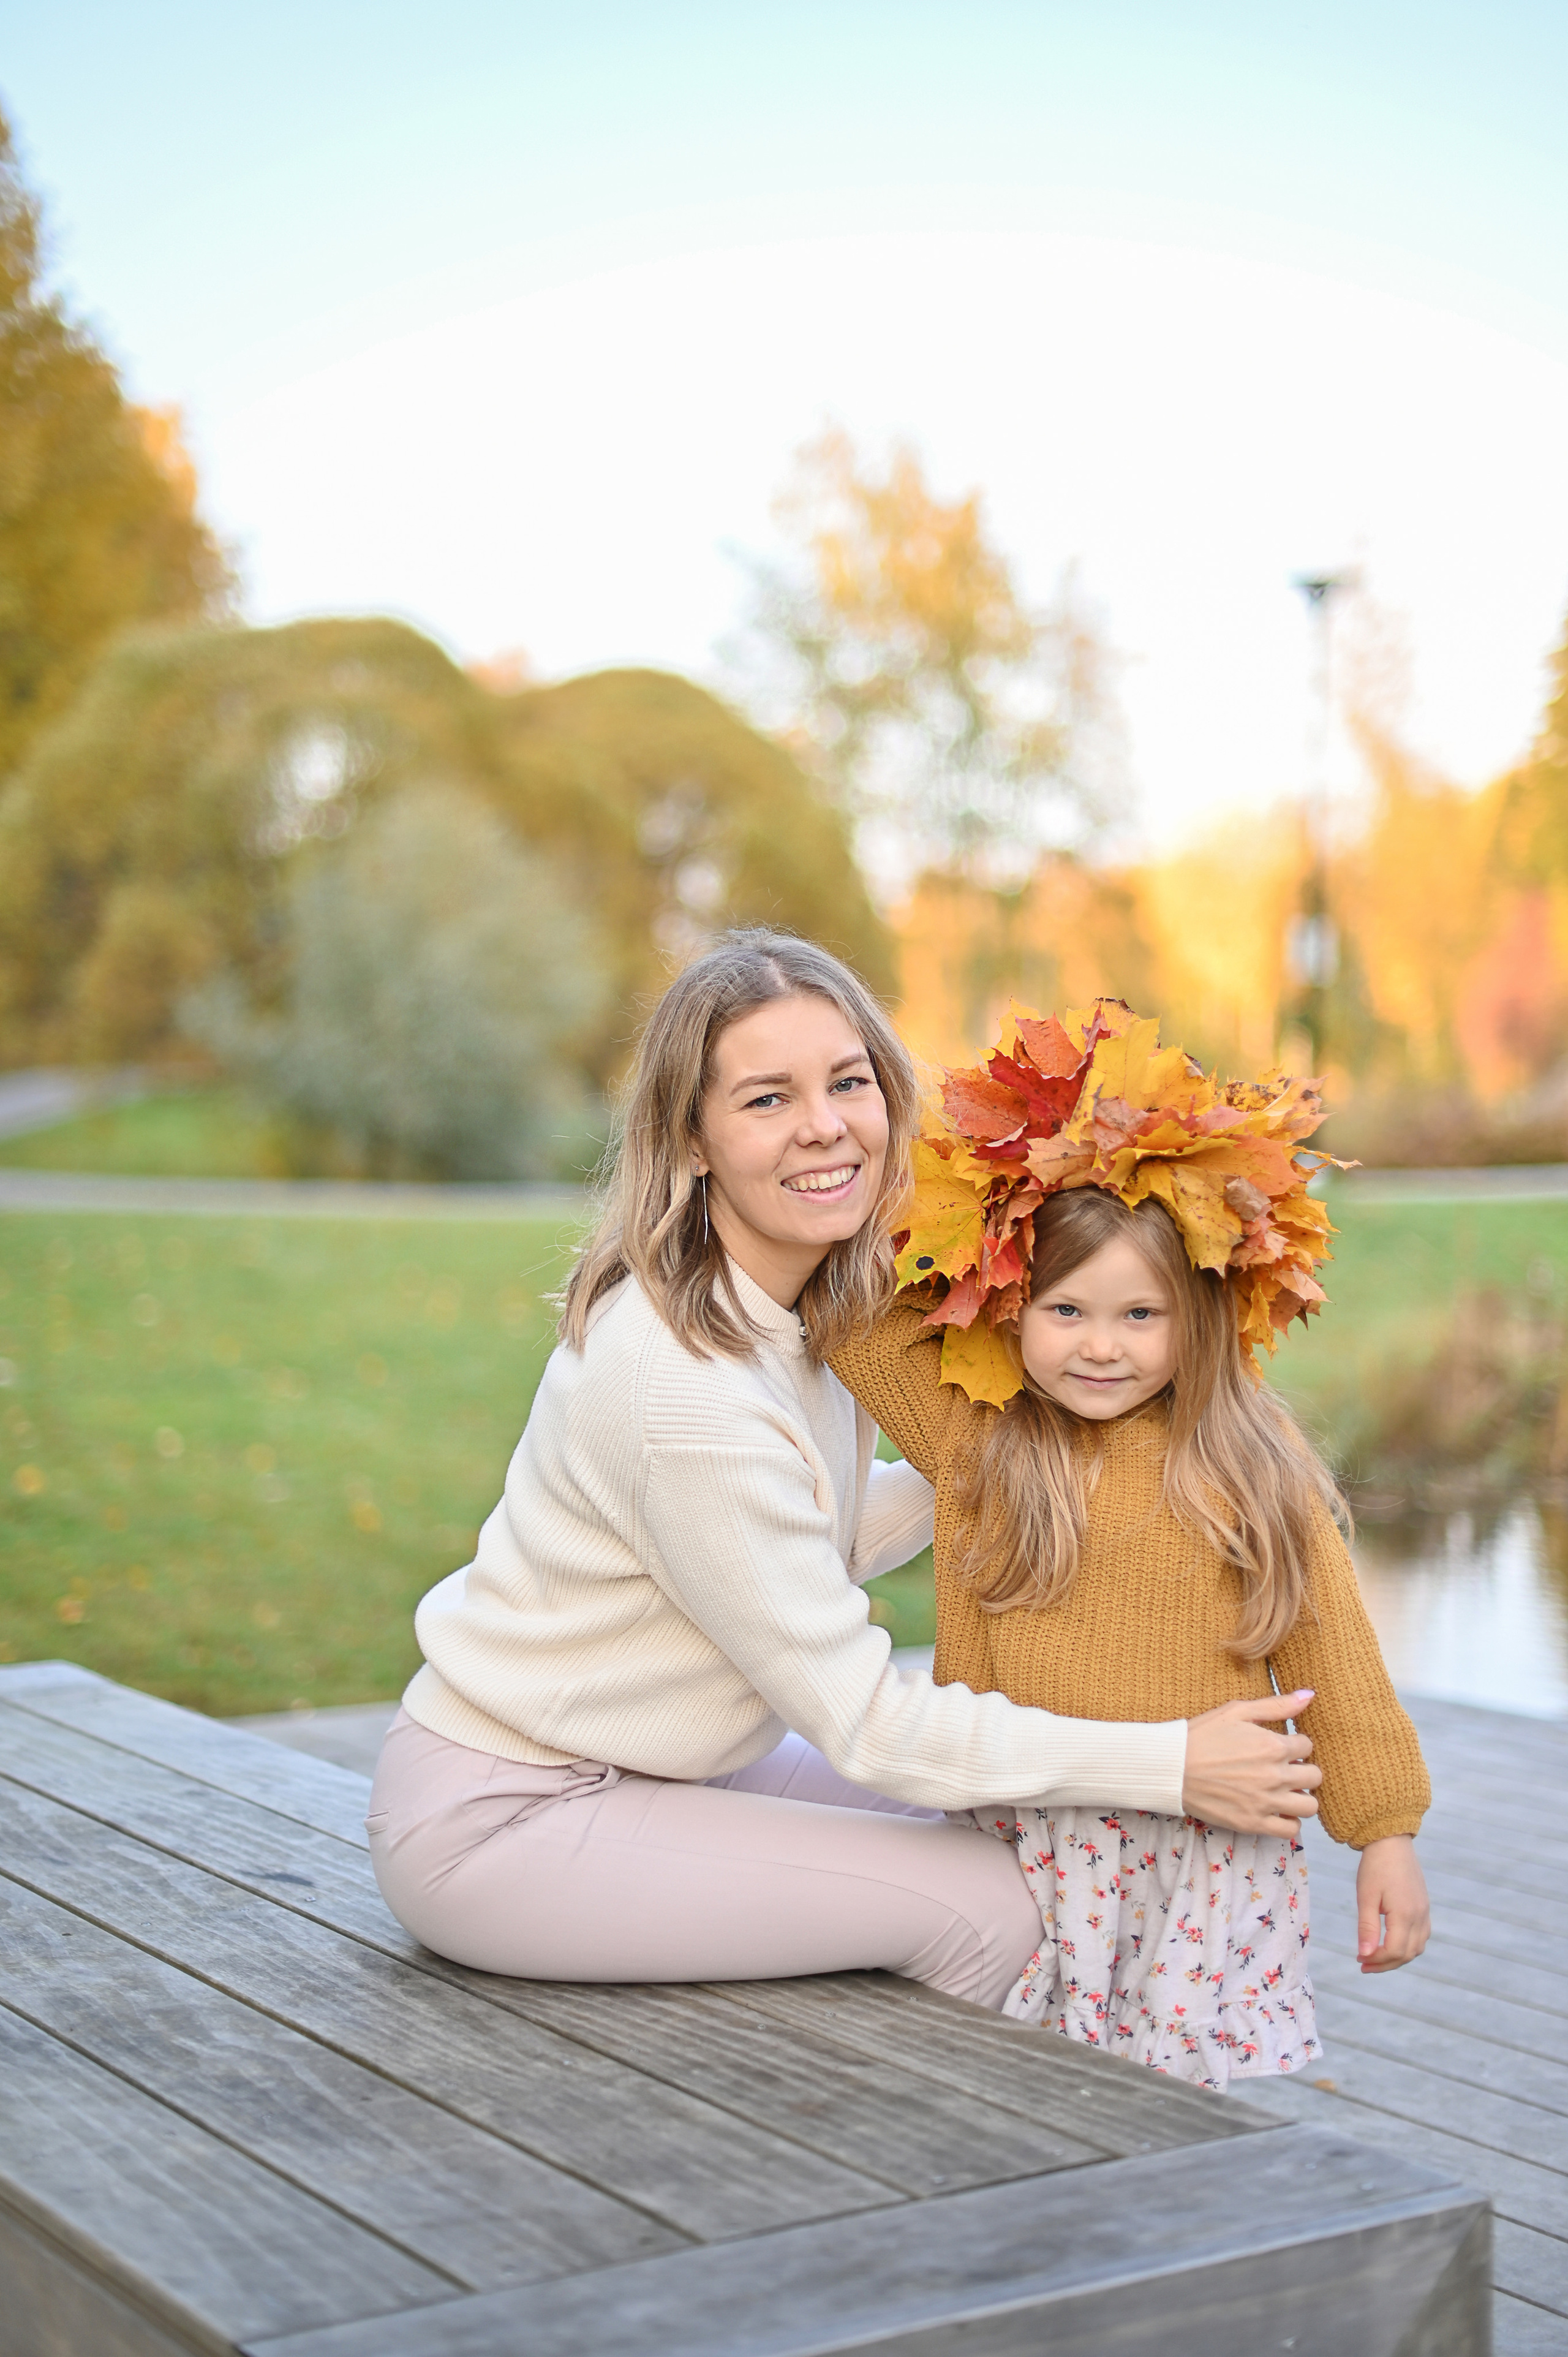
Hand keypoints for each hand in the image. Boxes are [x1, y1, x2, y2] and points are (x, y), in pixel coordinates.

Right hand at [1181, 1692, 1321, 1836]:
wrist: (1171, 1768)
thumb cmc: (1202, 1736)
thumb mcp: (1237, 1711)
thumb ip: (1276, 1705)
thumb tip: (1310, 1695)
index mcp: (1273, 1746)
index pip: (1308, 1746)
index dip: (1296, 1744)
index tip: (1282, 1746)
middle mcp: (1275, 1776)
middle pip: (1315, 1777)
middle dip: (1303, 1770)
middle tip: (1285, 1769)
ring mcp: (1265, 1802)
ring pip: (1309, 1806)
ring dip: (1301, 1797)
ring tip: (1284, 1790)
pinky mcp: (1253, 1823)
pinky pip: (1291, 1830)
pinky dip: (1288, 1821)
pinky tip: (1276, 1809)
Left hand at [1355, 1836, 1429, 1971]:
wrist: (1391, 1841)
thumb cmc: (1375, 1866)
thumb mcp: (1366, 1896)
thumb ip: (1367, 1927)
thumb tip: (1366, 1954)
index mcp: (1405, 1914)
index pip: (1395, 1951)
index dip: (1377, 1960)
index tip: (1359, 1958)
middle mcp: (1419, 1916)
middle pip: (1407, 1954)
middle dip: (1385, 1963)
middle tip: (1363, 1963)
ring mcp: (1424, 1912)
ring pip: (1417, 1947)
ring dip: (1397, 1957)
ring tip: (1375, 1956)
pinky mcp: (1424, 1906)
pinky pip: (1421, 1936)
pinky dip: (1407, 1946)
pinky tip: (1390, 1942)